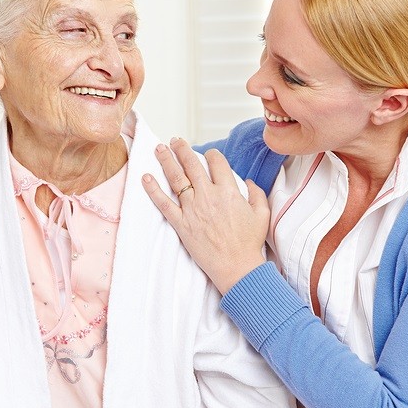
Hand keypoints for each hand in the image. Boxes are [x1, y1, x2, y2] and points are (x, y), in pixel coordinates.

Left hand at [141, 138, 268, 293]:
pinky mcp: (181, 224)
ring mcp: (193, 209)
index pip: (216, 162)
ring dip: (166, 161)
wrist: (237, 266)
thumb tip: (249, 181)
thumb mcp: (262, 214)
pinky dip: (153, 190)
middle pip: (192, 165)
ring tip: (159, 149)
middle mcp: (208, 196)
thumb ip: (256, 193)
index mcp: (228, 191)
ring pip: (176, 179)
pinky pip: (164, 204)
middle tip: (175, 141)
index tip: (207, 154)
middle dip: (182, 149)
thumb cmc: (249, 243)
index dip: (211, 154)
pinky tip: (146, 178)